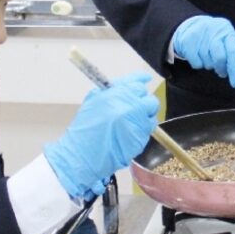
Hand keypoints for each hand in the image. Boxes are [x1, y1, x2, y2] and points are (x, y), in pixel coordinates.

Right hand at [45, 72, 158, 198]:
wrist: (82, 154)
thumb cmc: (85, 129)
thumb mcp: (93, 101)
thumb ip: (111, 91)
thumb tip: (126, 84)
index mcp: (116, 94)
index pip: (136, 82)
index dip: (141, 80)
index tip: (146, 79)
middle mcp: (129, 105)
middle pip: (148, 98)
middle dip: (143, 102)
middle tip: (135, 108)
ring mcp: (137, 121)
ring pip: (152, 114)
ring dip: (145, 117)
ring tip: (131, 123)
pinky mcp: (141, 137)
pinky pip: (149, 129)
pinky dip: (142, 131)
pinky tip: (129, 134)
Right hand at [172, 16, 234, 87]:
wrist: (191, 25)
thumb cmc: (212, 37)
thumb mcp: (225, 41)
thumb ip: (232, 55)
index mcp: (226, 30)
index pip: (233, 51)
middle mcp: (213, 30)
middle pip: (220, 58)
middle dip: (221, 69)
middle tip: (221, 72)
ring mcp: (199, 35)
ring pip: (208, 62)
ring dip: (209, 65)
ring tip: (207, 57)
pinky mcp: (187, 41)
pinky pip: (196, 64)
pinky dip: (199, 64)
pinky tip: (198, 56)